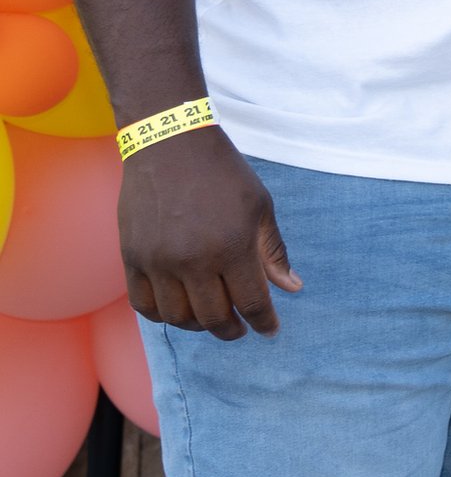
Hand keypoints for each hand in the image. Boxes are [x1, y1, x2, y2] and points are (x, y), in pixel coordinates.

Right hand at [120, 129, 301, 339]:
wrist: (170, 145)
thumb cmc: (224, 174)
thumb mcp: (261, 207)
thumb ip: (273, 252)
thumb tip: (292, 288)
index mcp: (232, 247)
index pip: (251, 302)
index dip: (263, 322)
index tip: (269, 330)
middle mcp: (193, 260)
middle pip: (212, 318)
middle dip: (231, 330)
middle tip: (240, 328)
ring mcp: (158, 261)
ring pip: (177, 317)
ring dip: (197, 325)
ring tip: (211, 317)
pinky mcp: (131, 258)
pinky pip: (143, 305)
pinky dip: (162, 315)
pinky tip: (178, 308)